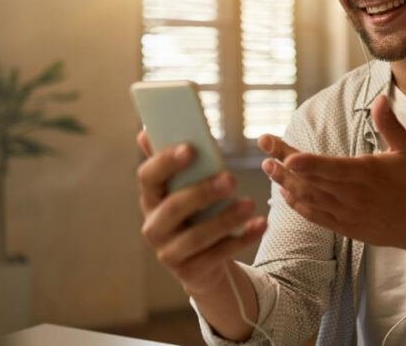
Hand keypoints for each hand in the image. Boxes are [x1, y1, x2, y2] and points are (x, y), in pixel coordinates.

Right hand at [135, 130, 266, 296]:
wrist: (201, 264)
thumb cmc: (195, 213)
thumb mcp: (184, 188)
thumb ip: (174, 163)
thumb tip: (145, 133)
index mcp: (150, 199)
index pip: (147, 177)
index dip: (166, 162)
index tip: (191, 147)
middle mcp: (154, 227)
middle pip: (173, 208)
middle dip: (202, 192)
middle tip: (231, 178)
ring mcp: (169, 253)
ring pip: (196, 237)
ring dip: (225, 219)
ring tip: (250, 204)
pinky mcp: (190, 273)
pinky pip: (217, 256)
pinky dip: (241, 240)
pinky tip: (260, 225)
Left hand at [258, 95, 405, 261]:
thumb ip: (390, 125)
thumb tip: (379, 99)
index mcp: (367, 174)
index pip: (332, 168)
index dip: (308, 164)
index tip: (287, 157)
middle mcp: (353, 195)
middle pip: (312, 179)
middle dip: (284, 161)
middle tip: (263, 143)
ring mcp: (346, 213)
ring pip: (308, 197)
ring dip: (284, 182)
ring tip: (267, 166)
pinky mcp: (343, 226)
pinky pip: (314, 215)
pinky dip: (297, 204)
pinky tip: (284, 191)